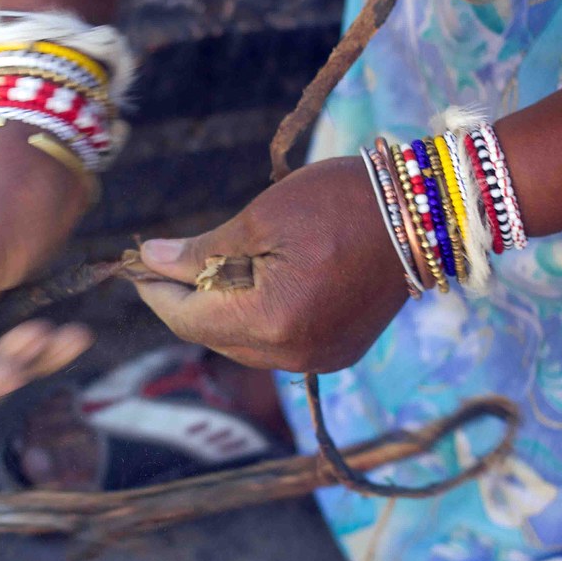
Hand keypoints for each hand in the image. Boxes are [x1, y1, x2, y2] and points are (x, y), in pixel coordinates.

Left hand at [133, 157, 408, 372]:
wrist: (424, 213)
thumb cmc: (341, 202)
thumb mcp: (261, 218)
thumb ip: (203, 250)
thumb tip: (152, 260)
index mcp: (271, 321)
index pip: (188, 319)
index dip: (156, 292)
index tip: (137, 265)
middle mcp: (294, 354)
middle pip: (214, 337)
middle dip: (187, 300)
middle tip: (168, 261)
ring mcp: (320, 358)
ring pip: (245, 344)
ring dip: (222, 310)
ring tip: (213, 266)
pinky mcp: (339, 352)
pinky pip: (278, 344)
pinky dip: (258, 317)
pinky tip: (257, 282)